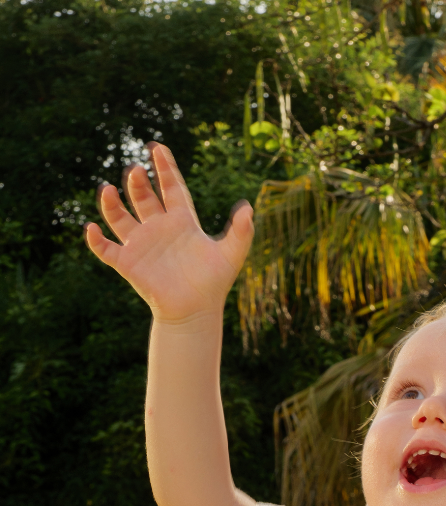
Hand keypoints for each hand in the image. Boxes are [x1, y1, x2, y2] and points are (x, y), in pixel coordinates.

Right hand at [84, 144, 253, 323]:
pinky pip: (106, 249)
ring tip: (107, 189)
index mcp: (182, 221)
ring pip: (120, 217)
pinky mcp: (128, 264)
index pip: (171, 188)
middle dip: (137, 183)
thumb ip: (242, 232)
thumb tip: (249, 208)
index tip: (157, 147)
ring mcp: (142, 245)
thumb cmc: (213, 284)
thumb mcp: (231, 255)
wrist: (196, 313)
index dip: (164, 167)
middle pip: (144, 198)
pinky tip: (91, 228)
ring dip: (111, 203)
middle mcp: (159, 228)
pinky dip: (95, 240)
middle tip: (135, 170)